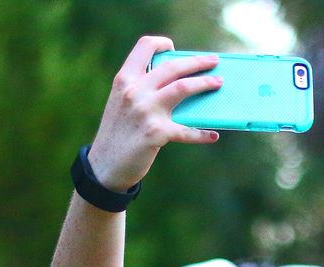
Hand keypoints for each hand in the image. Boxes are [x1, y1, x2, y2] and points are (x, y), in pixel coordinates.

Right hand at [87, 36, 222, 190]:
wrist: (105, 166)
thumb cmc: (118, 135)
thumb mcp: (122, 104)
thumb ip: (141, 91)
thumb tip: (176, 86)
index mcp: (124, 80)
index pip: (144, 47)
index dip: (162, 43)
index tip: (174, 48)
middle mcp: (134, 91)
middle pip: (172, 67)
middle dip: (197, 62)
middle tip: (214, 61)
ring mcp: (146, 111)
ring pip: (182, 88)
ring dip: (204, 84)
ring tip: (218, 84)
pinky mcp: (156, 133)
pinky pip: (186, 131)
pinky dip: (202, 134)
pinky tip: (213, 135)